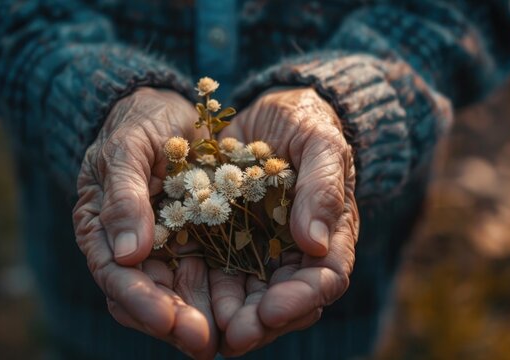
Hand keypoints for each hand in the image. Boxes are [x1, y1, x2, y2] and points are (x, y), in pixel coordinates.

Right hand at [72, 88, 217, 358]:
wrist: (167, 110)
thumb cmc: (137, 123)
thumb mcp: (127, 149)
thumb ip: (124, 197)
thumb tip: (129, 255)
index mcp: (102, 231)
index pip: (116, 278)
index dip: (141, 302)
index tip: (169, 320)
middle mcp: (132, 250)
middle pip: (150, 298)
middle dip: (176, 323)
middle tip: (206, 342)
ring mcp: (167, 249)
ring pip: (182, 295)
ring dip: (205, 318)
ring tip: (235, 334)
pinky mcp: (199, 242)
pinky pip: (212, 274)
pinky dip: (228, 292)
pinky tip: (253, 304)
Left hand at [212, 88, 358, 355]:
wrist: (268, 111)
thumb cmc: (306, 121)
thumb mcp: (320, 142)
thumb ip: (322, 188)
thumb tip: (315, 243)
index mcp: (330, 233)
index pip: (325, 278)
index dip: (301, 299)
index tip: (272, 309)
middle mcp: (295, 251)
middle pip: (284, 300)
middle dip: (260, 322)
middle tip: (233, 336)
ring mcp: (259, 248)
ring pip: (247, 295)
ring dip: (228, 316)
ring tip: (203, 331)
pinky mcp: (225, 239)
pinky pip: (215, 271)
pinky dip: (201, 290)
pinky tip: (179, 300)